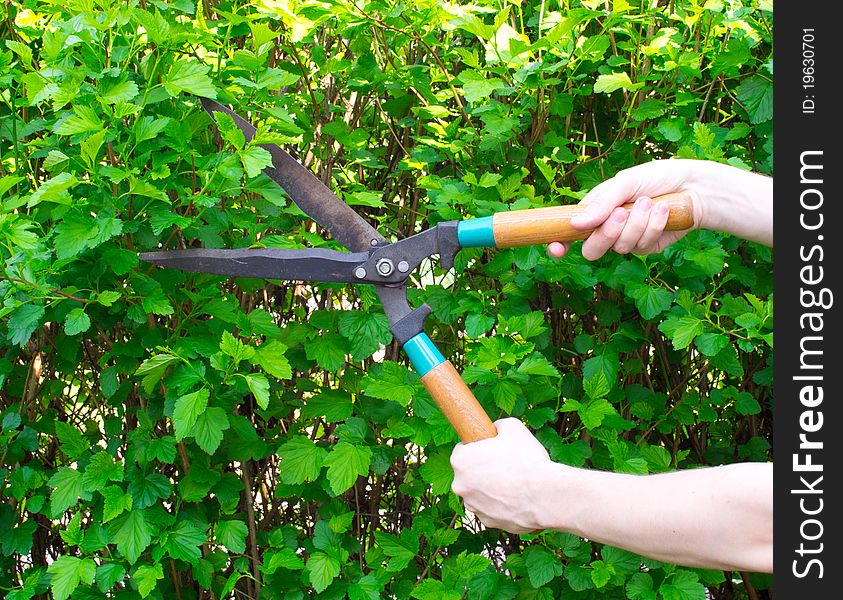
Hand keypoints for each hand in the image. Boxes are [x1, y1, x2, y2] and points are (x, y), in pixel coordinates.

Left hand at [450, 418, 555, 533]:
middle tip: (505, 464)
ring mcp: (473, 506)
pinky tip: (517, 498)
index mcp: (460, 461)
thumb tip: (496, 430)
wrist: (545, 496)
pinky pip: (491, 509)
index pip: (463, 449)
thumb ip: (498, 426)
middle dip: (483, 469)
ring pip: (479, 492)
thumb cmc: (527, 461)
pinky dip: (501, 504)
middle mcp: (460, 486)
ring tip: (514, 482)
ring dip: (491, 487)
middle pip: (469, 473)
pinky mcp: (488, 522)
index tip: (491, 449)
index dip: (478, 447)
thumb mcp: (513, 427)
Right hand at [548, 160, 704, 259]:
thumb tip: (576, 224)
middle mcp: (608, 228)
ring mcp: (627, 240)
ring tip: (649, 202)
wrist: (693, 186)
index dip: (560, 244)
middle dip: (607, 233)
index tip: (557, 248)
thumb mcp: (625, 182)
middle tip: (622, 212)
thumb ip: (601, 204)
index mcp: (595, 211)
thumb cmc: (656, 177)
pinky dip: (653, 226)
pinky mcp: (647, 247)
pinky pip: (642, 245)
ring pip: (620, 247)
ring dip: (637, 223)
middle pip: (592, 250)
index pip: (570, 233)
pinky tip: (663, 210)